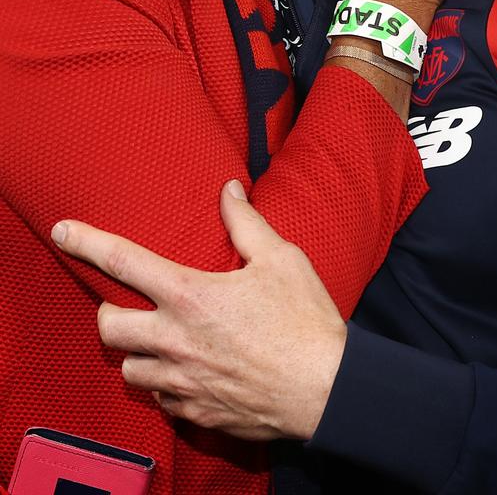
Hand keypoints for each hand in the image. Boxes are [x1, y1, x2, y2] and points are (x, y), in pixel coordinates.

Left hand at [51, 180, 345, 440]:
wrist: (327, 391)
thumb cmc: (305, 321)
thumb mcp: (281, 259)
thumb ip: (246, 223)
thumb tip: (230, 190)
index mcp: (190, 295)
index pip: (123, 260)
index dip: (87, 242)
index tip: (62, 231)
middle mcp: (175, 340)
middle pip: (109, 326)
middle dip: (110, 311)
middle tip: (130, 304)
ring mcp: (182, 381)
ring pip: (129, 370)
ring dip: (138, 354)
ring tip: (160, 342)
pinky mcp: (196, 413)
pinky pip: (161, 400)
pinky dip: (166, 385)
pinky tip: (188, 373)